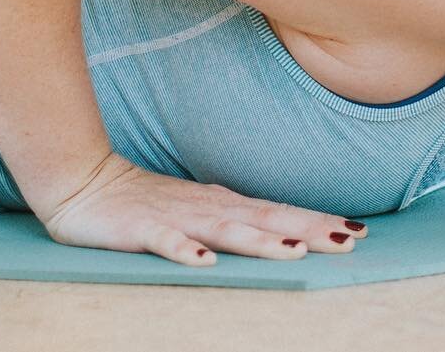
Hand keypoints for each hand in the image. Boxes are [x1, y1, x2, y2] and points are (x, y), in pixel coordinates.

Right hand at [41, 153, 368, 265]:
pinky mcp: (141, 229)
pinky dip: (185, 251)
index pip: (280, 214)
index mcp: (226, 204)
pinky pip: (165, 243)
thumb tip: (284, 235)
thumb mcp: (201, 213)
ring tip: (293, 254)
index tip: (357, 232)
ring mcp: (177, 217)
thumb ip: (238, 224)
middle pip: (266, 221)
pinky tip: (203, 262)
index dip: (318, 223)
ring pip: (226, 230)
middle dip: (308, 231)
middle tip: (347, 241)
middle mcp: (210, 207)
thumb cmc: (149, 204)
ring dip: (260, 242)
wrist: (86, 182)